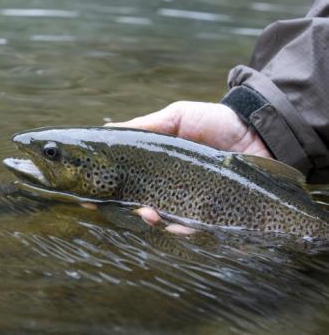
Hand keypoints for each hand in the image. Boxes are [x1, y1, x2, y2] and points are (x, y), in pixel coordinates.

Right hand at [106, 101, 271, 233]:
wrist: (257, 130)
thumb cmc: (215, 121)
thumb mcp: (178, 116)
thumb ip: (148, 125)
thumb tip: (109, 128)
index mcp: (163, 168)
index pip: (132, 183)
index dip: (111, 191)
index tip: (91, 197)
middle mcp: (176, 188)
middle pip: (148, 207)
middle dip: (135, 212)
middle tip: (133, 209)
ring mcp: (197, 204)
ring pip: (171, 223)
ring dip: (158, 224)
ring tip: (152, 216)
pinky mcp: (219, 215)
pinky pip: (201, 230)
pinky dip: (189, 232)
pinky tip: (181, 228)